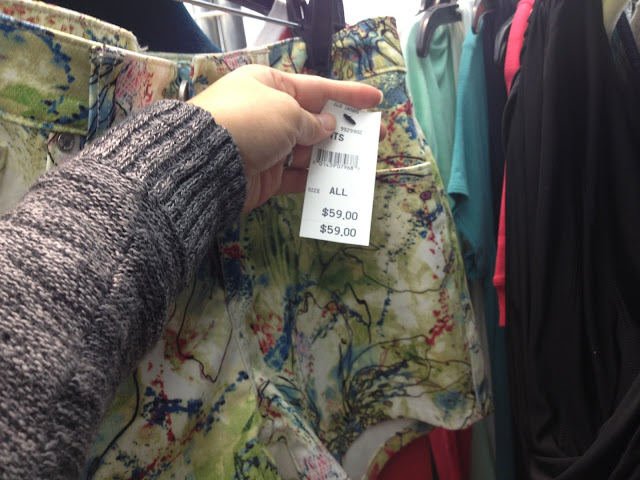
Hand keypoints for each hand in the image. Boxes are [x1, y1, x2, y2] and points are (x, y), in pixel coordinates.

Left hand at [189, 65, 383, 212]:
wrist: (205, 163)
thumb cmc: (248, 122)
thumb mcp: (287, 112)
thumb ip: (313, 122)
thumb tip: (327, 128)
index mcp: (270, 85)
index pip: (317, 87)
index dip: (348, 94)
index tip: (375, 99)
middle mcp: (269, 113)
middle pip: (315, 120)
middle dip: (344, 130)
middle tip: (375, 137)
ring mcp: (267, 146)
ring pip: (309, 151)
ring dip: (333, 156)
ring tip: (362, 163)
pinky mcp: (266, 176)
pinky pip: (297, 177)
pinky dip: (316, 180)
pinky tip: (339, 183)